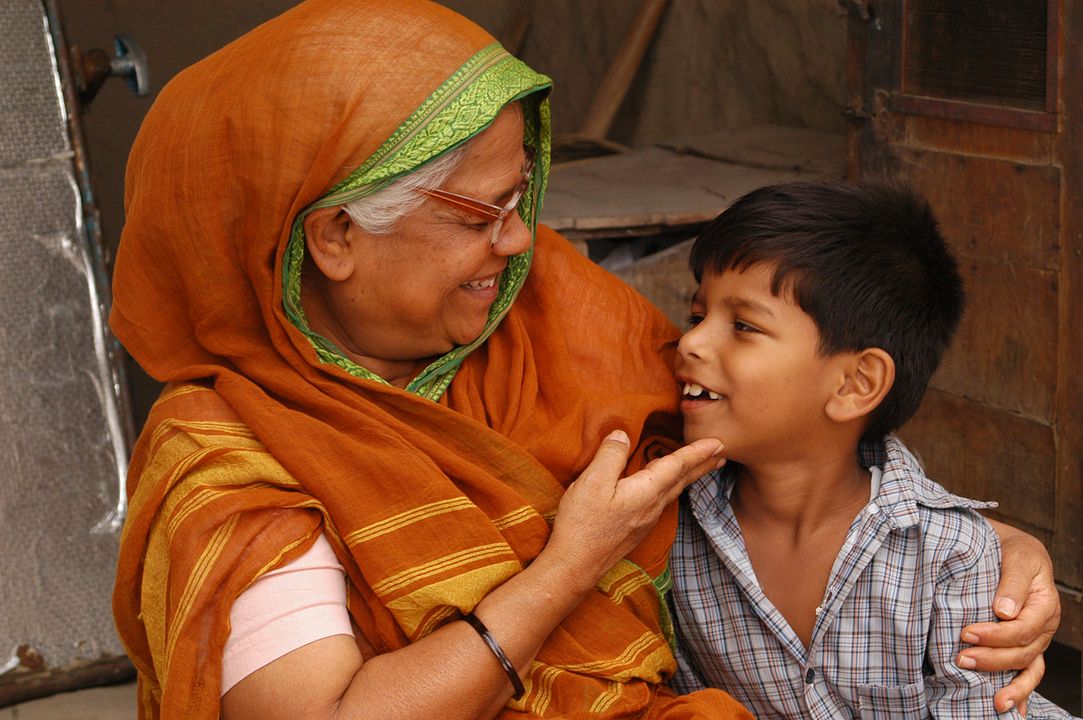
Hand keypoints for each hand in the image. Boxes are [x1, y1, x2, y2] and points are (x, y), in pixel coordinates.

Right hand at [544, 430, 724, 593]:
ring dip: (689, 477)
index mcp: (646, 492)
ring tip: (699, 468)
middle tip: (721, 454)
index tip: (718, 442)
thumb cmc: (582, 524)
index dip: (697, 452)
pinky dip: (672, 488)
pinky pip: (662, 501)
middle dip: (702, 465)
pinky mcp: (636, 529)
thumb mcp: (592, 482)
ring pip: (673, 492)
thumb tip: (622, 434)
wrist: (575, 566)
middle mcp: (652, 507)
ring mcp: (645, 520)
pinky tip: (665, 489)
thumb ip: (610, 455)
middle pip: (682, 480)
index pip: (677, 466)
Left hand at [957, 520, 1059, 712]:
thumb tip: (1005, 611)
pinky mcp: (1023, 645)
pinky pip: (1027, 672)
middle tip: (962, 659)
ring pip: (1028, 668)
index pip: (1023, 628)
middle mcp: (1043, 626)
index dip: (997, 635)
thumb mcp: (1017, 556)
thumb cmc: (1012, 551)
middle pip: (1023, 651)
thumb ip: (1012, 581)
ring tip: (994, 702)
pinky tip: (1011, 710)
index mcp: (1044, 604)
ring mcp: (1035, 639)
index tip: (967, 633)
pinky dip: (1021, 691)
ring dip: (1011, 686)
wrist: (1010, 549)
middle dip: (993, 659)